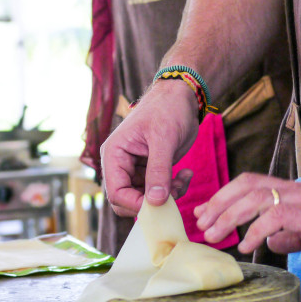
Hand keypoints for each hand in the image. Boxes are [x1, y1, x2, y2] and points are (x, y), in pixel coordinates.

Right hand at [100, 82, 199, 216]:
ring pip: (144, 198)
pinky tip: (186, 174)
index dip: (136, 204)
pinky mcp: (150, 170)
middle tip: (175, 194)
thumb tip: (155, 202)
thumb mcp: (163, 139)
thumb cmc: (167, 109)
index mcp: (114, 154)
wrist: (181, 97)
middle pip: (126, 200)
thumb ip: (158, 171)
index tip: (160, 204)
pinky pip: (157, 191)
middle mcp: (120, 164)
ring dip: (166, 196)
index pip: (116, 192)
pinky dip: (173, 189)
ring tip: (183, 180)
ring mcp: (135, 168)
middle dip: (151, 203)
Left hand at [194, 170, 300, 255]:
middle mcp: (294, 189)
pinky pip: (276, 217)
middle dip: (217, 204)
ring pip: (253, 198)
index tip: (204, 211)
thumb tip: (270, 243)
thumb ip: (294, 233)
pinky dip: (256, 230)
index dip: (224, 195)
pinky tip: (246, 245)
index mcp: (294, 190)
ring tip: (213, 236)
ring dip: (228, 216)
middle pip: (244, 187)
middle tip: (199, 224)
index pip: (250, 184)